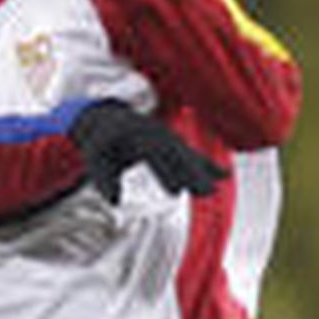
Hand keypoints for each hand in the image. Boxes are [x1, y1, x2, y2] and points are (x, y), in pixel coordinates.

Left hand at [70, 99, 226, 204]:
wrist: (107, 118)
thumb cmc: (101, 142)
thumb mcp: (95, 157)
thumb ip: (103, 179)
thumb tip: (114, 201)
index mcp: (136, 135)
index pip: (154, 154)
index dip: (167, 171)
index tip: (177, 190)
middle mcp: (156, 133)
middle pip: (177, 153)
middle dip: (192, 172)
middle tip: (207, 191)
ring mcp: (167, 136)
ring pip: (187, 153)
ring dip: (203, 169)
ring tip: (218, 186)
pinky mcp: (173, 142)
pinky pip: (192, 153)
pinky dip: (206, 164)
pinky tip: (224, 175)